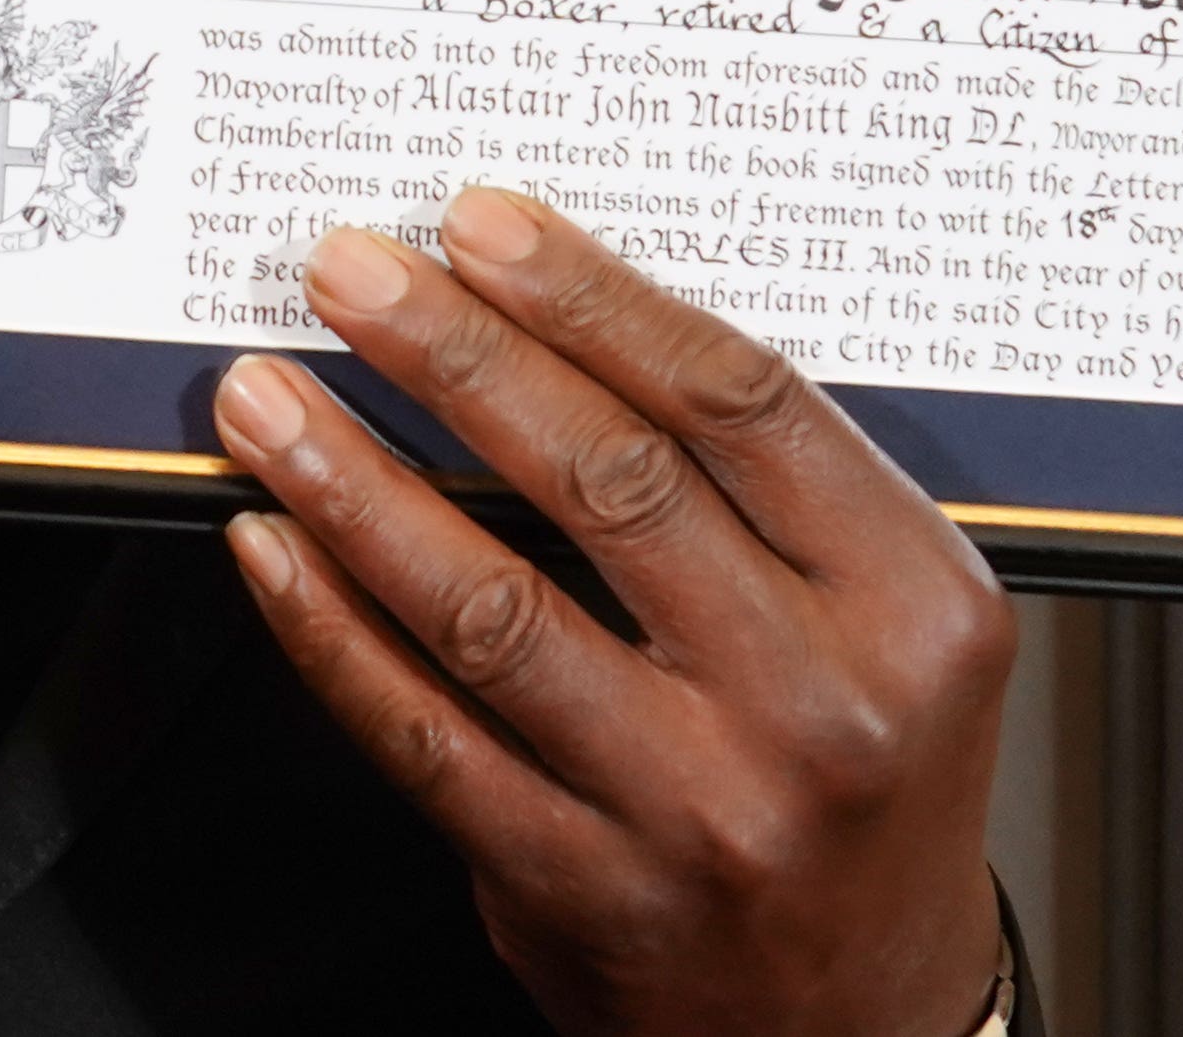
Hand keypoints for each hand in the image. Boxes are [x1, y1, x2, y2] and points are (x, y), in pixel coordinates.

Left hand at [213, 186, 1011, 1036]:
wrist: (866, 1024)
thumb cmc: (866, 782)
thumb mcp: (894, 624)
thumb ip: (768, 492)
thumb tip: (552, 317)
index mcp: (915, 607)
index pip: (738, 403)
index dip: (593, 296)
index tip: (481, 224)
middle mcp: (819, 707)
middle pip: (609, 480)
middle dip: (453, 353)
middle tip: (350, 273)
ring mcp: (696, 808)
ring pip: (493, 604)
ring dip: (356, 480)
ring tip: (267, 397)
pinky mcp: (581, 888)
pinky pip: (423, 734)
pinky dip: (328, 631)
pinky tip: (275, 548)